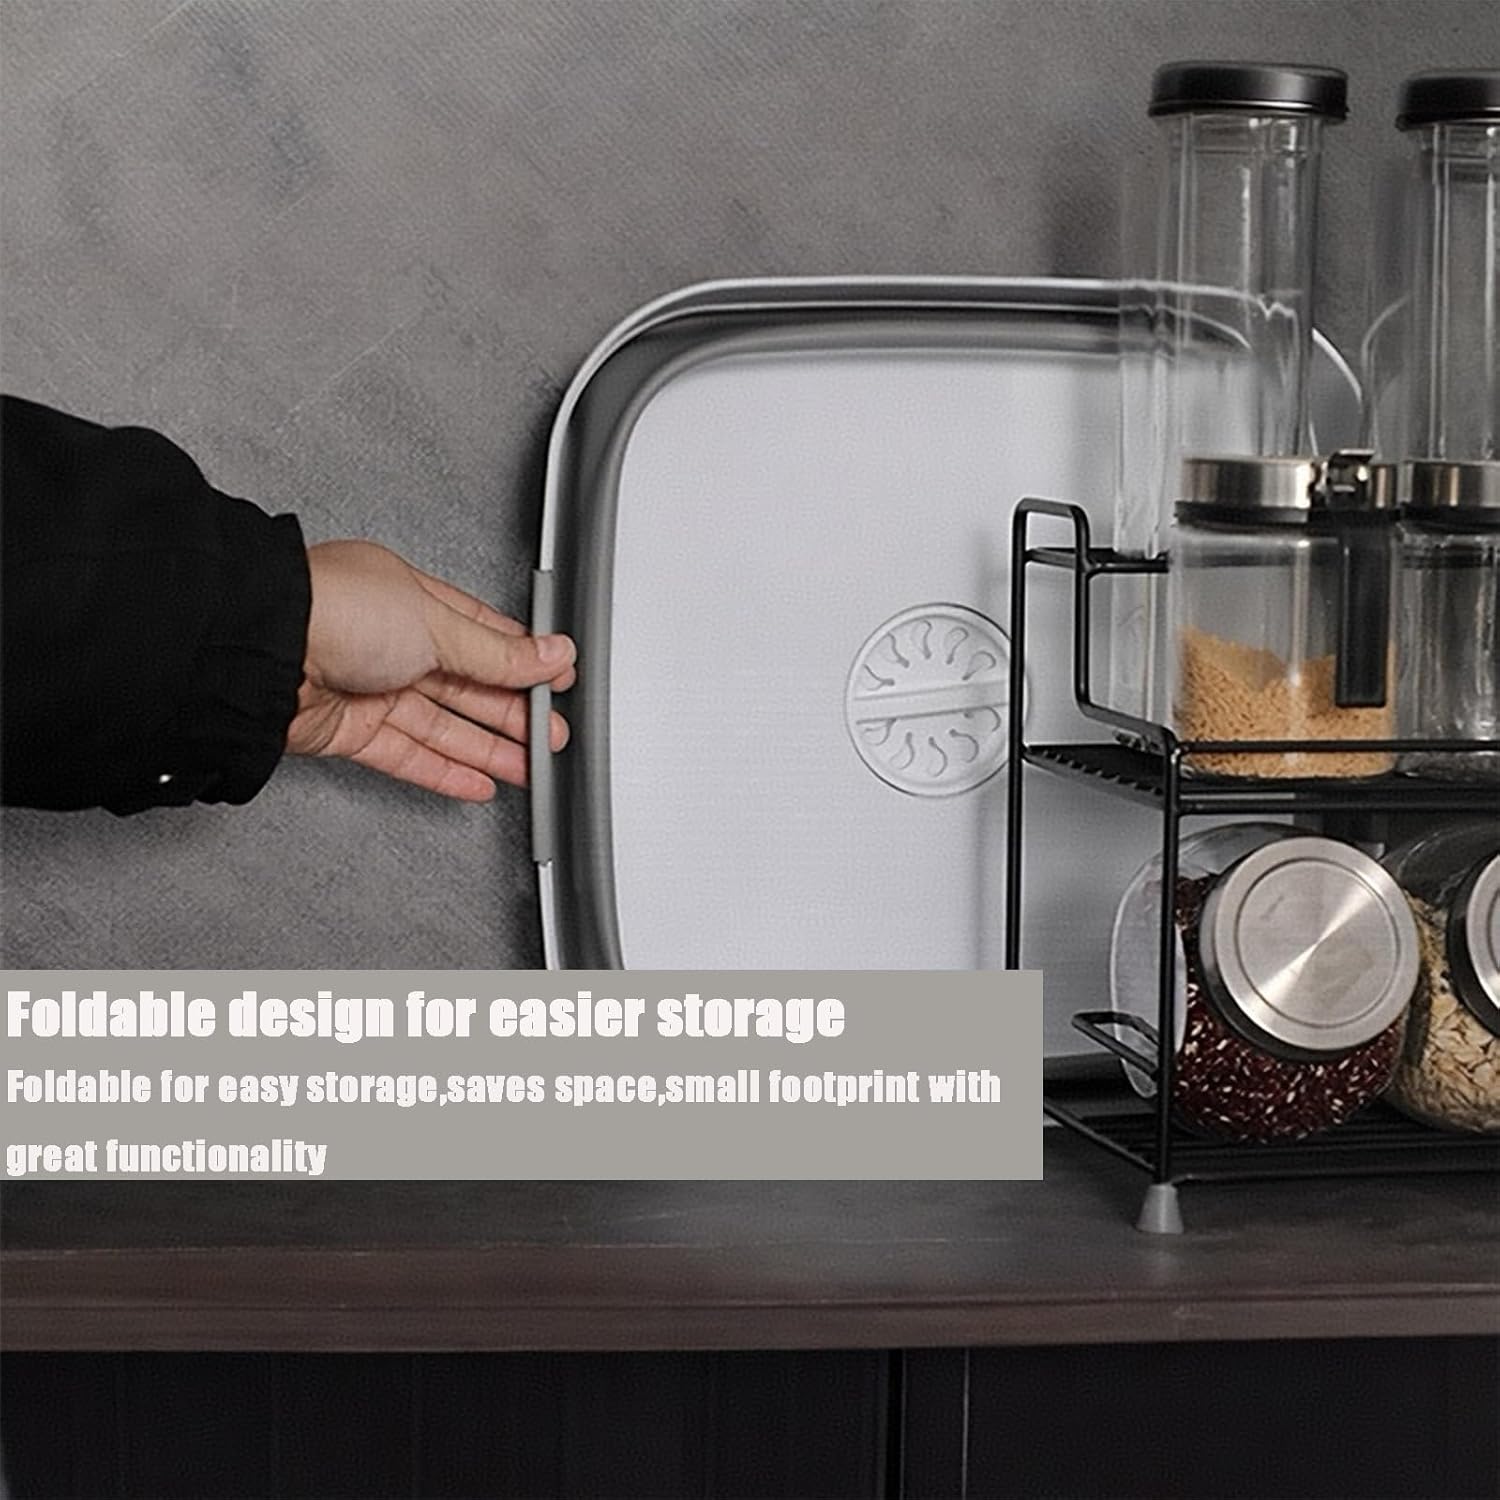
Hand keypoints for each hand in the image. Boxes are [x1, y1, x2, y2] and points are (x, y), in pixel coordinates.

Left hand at [287, 540, 574, 800]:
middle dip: (512, 712)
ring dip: (489, 748)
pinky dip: (444, 772)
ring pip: (442, 725)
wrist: (259, 652)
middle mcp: (389, 641)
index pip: (482, 633)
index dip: (523, 660)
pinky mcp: (348, 731)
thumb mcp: (436, 624)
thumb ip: (499, 652)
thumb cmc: (332, 611)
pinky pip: (407, 756)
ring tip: (529, 767)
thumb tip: (551, 653)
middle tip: (550, 734)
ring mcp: (368, 687)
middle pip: (466, 685)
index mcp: (411, 600)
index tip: (555, 681)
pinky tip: (476, 783)